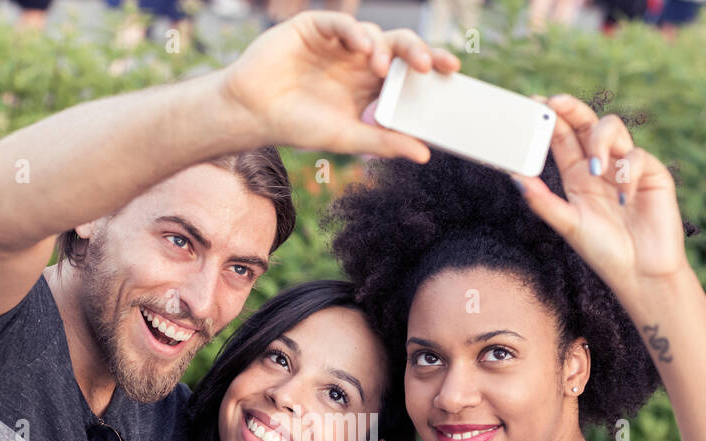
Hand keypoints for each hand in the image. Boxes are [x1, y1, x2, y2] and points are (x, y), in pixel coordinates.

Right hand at [220, 11, 459, 161]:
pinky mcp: (314, 27)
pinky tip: (361, 47)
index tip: (453, 71)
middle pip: (398, 46)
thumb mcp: (346, 138)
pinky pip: (341, 22)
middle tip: (428, 66)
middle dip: (418, 52)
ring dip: (382, 48)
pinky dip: (354, 31)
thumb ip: (383, 142)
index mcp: (369, 84)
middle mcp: (358, 59)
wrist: (252, 113)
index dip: (431, 66)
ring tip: (379, 67)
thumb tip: (424, 153)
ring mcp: (337, 41)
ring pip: (373, 33)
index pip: (407, 71)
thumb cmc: (297, 126)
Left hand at [513, 94, 688, 296]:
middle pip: (586, 123)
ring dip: (599, 142)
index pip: (562, 137)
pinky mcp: (652, 173)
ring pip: (612, 129)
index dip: (550, 118)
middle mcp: (601, 166)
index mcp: (577, 176)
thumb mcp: (568, 225)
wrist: (642, 274)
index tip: (533, 104)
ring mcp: (627, 167)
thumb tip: (515, 177)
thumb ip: (542, 201)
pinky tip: (624, 198)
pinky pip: (638, 157)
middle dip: (572, 108)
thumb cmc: (604, 252)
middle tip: (557, 102)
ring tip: (595, 170)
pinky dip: (629, 174)